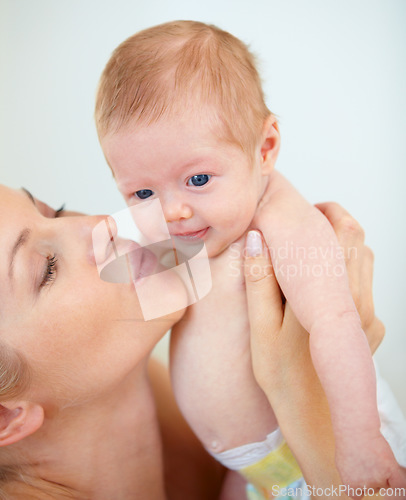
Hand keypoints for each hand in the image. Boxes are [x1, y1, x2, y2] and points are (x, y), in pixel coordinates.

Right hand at [243, 202, 404, 493]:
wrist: (320, 425)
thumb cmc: (285, 381)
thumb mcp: (261, 331)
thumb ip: (260, 283)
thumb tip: (257, 240)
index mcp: (328, 298)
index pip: (336, 238)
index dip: (323, 214)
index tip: (302, 206)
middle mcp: (357, 302)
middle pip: (358, 244)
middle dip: (336, 221)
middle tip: (309, 217)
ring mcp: (369, 317)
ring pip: (366, 263)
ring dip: (344, 244)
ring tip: (315, 243)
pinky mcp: (372, 329)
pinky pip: (366, 286)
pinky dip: (350, 268)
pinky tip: (324, 279)